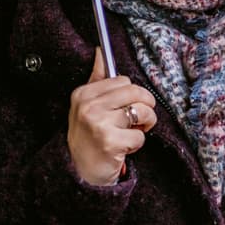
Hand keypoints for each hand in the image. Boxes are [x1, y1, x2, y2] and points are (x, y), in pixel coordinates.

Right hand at [67, 49, 158, 185]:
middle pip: (136, 92)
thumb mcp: (86, 106)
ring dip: (145, 125)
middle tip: (138, 119)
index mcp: (83, 94)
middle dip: (145, 106)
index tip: (125, 106)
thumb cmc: (89, 136)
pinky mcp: (109, 142)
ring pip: (142, 112)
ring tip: (132, 132)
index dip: (131, 94)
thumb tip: (101, 51)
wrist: (79, 173)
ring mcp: (98, 124)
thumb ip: (96, 78)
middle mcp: (88, 107)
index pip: (123, 80)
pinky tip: (123, 148)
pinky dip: (137, 144)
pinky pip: (140, 136)